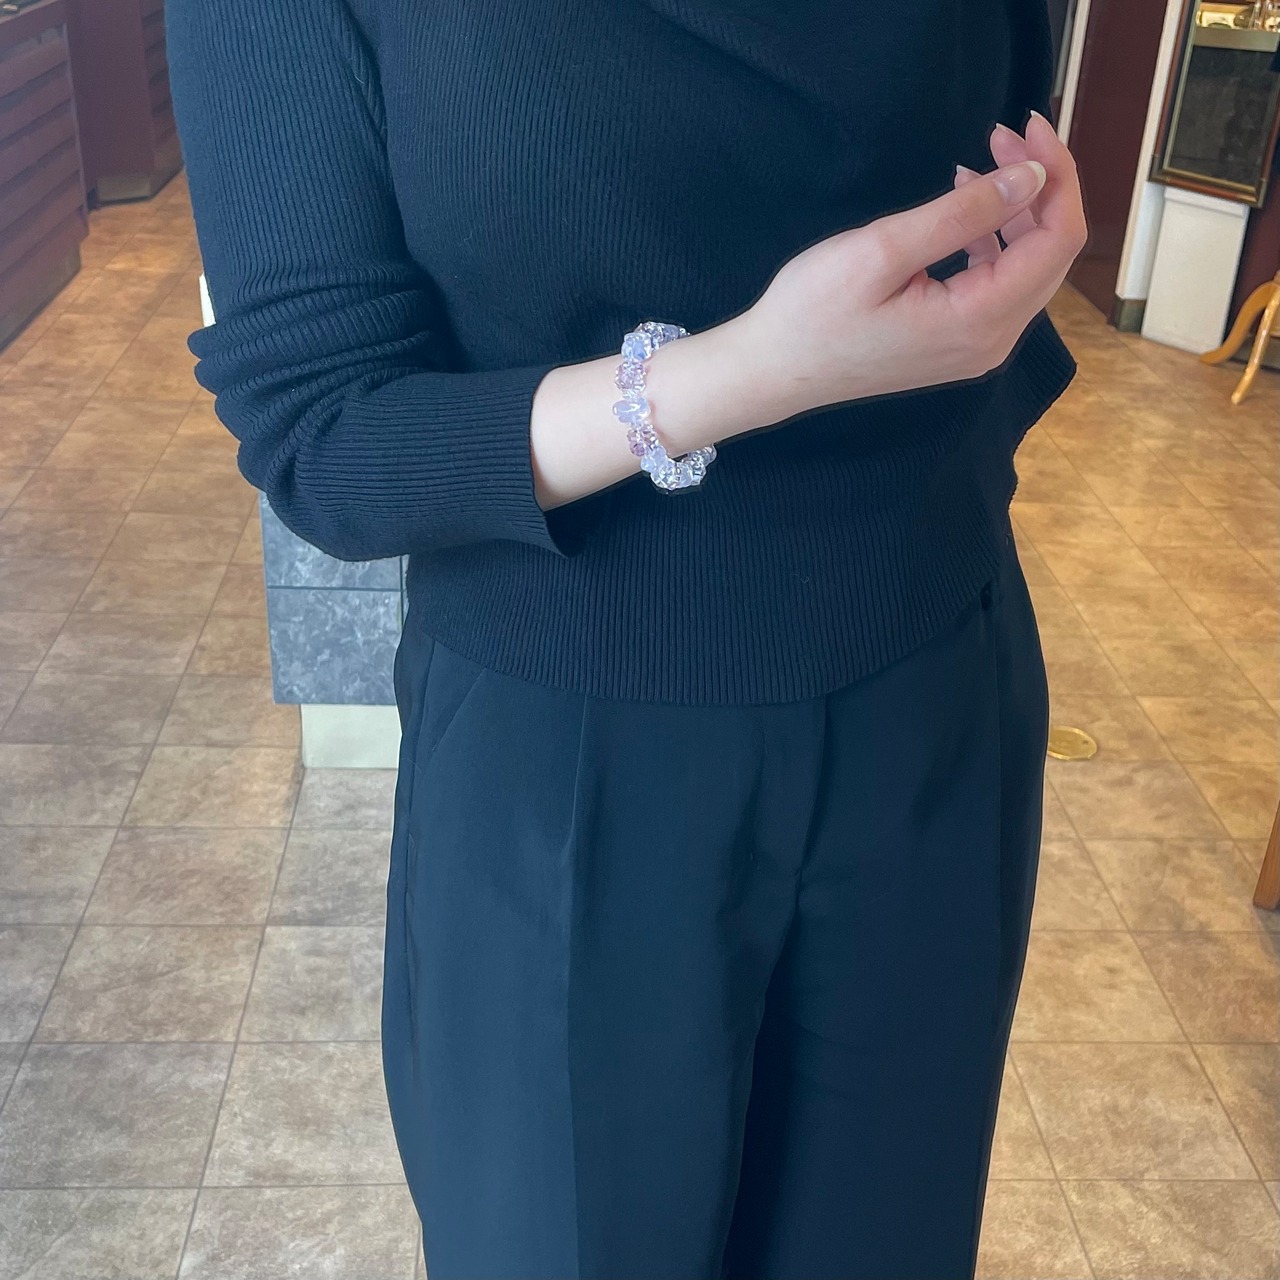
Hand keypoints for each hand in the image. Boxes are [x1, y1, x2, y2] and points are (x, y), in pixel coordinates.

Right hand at [738, 111, 1087, 420]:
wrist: (773, 370)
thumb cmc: (814, 311)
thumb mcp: (884, 250)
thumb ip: (964, 214)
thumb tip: (1032, 179)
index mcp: (980, 320)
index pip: (1059, 238)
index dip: (1055, 174)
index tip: (1025, 126)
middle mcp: (992, 342)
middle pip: (1052, 253)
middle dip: (1040, 186)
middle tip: (1003, 135)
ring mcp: (976, 349)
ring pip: (1029, 269)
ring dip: (1017, 211)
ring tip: (978, 164)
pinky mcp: (956, 346)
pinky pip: (998, 286)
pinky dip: (993, 241)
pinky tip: (962, 212)